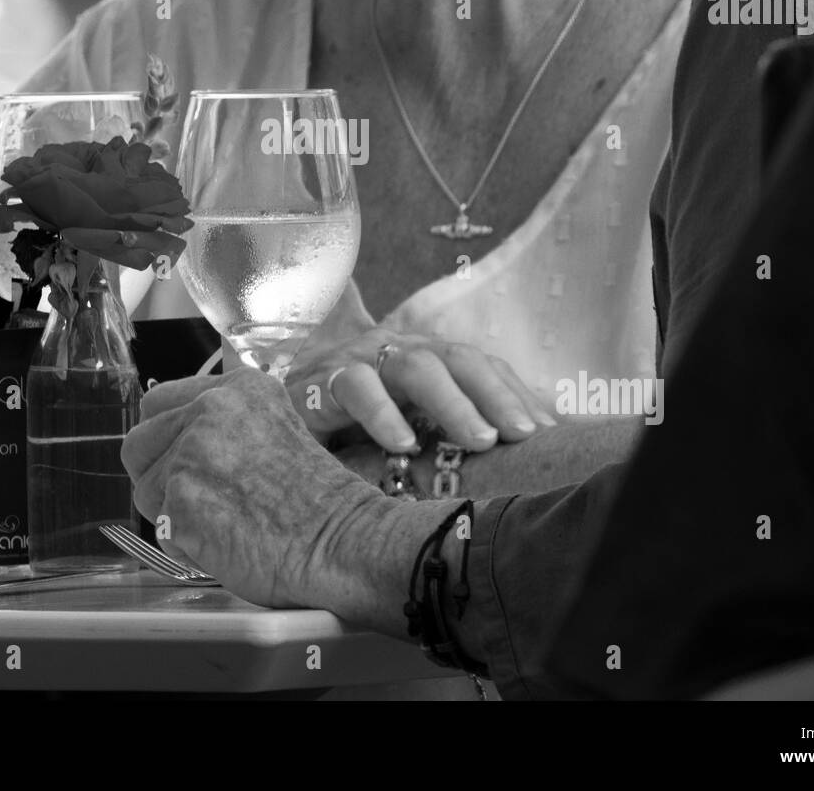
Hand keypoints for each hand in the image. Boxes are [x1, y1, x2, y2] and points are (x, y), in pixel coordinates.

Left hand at [122, 369, 383, 606]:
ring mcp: (191, 455)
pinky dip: (186, 546)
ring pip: (145, 489)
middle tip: (194, 499)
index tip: (178, 460)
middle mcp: (209, 410)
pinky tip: (226, 544)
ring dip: (173, 513)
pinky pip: (161, 530)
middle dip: (156, 474)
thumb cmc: (317, 499)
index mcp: (235, 387)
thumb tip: (173, 438)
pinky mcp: (181, 503)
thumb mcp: (273, 427)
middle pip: (138, 442)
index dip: (164, 438)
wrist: (342, 540)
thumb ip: (223, 423)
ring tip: (223, 523)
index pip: (157, 402)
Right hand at [286, 328, 556, 452]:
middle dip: (494, 392)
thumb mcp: (403, 427)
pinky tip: (403, 444)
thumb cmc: (346, 427)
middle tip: (522, 433)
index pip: (478, 363)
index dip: (513, 391)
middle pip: (454, 357)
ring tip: (479, 439)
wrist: (266, 406)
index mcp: (422, 359)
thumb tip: (518, 460)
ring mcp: (356, 362)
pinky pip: (353, 388)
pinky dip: (382, 413)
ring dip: (450, 400)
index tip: (547, 431)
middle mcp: (393, 352)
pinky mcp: (317, 383)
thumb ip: (447, 435)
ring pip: (411, 365)